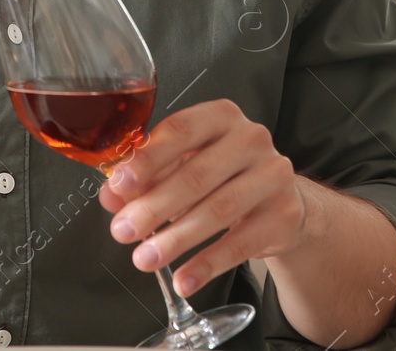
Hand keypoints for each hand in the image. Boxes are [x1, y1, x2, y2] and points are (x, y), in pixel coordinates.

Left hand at [100, 97, 308, 296]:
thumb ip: (146, 177)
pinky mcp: (284, 214)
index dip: (147, 158)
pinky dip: (207, 264)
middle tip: (123, 230)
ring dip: (176, 239)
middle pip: (196, 175)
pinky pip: (241, 243)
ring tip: (145, 258)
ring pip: (218, 210)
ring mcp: (272, 175)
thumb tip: (111, 196)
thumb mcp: (183, 166)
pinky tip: (184, 279)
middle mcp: (251, 139)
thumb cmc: (222, 176)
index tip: (119, 184)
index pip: (180, 130)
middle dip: (154, 206)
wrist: (279, 201)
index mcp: (220, 116)